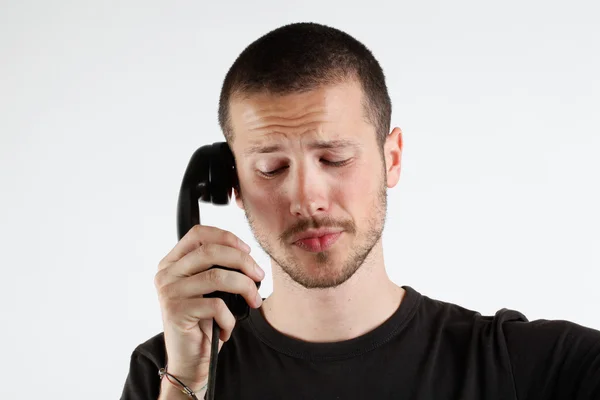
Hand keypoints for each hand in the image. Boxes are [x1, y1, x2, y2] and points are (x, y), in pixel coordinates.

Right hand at [154, 224, 264, 386]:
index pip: (198, 234)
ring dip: (245, 287)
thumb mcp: (209, 288)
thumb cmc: (203, 322)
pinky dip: (230, 317)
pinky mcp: (176, 312)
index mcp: (172, 262)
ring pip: (217, 277)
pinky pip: (216, 306)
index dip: (227, 237)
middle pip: (211, 252)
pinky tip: (227, 327)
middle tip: (259, 276)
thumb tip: (248, 256)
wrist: (190, 360)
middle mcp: (166, 274)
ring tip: (254, 301)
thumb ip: (217, 267)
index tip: (248, 251)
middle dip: (243, 261)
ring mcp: (169, 292)